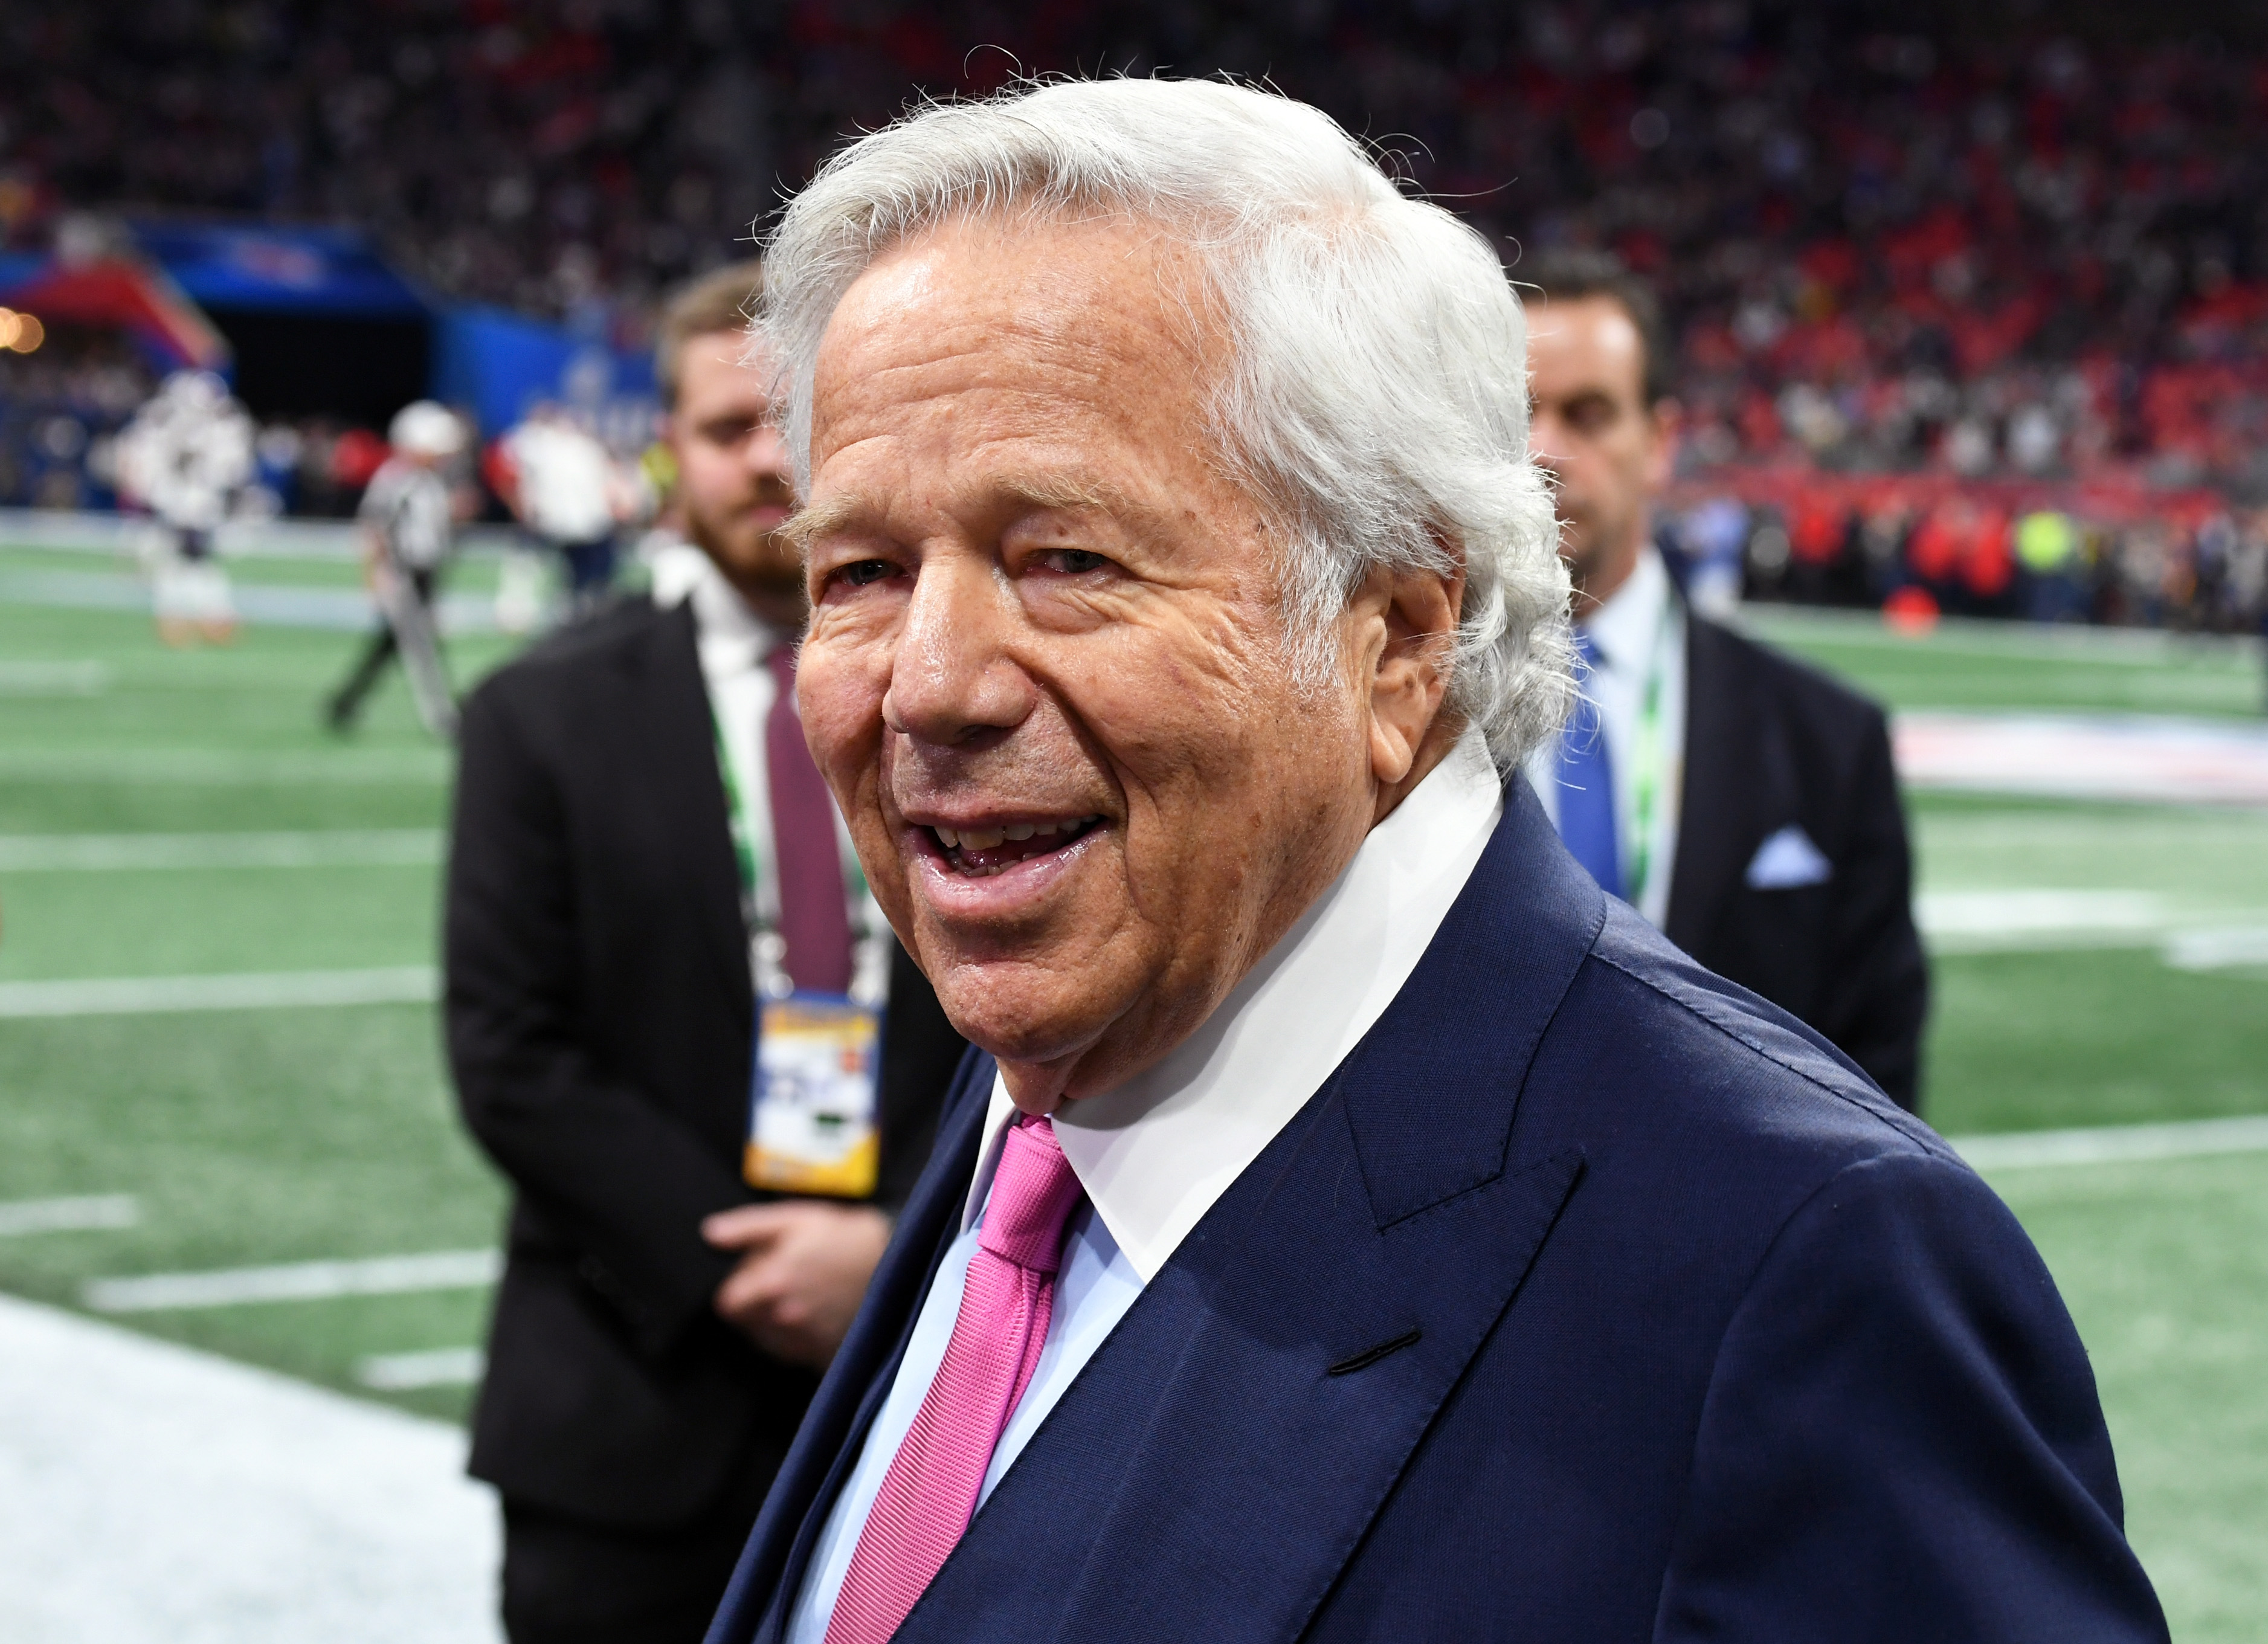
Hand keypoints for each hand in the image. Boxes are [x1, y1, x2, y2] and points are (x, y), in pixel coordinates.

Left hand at [702, 1201, 892, 1369]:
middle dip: (756, 1303)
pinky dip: (798, 1338)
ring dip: (774, 1321)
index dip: (737, 1287)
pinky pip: (795, 1352)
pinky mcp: (824, 1354)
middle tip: (784, 1280)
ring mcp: (805, 1339)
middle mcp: (784, 1317)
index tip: (753, 1276)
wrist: (896, 1261)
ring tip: (803, 1295)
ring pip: (769, 1339)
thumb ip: (747, 1228)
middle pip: (746, 1323)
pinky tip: (817, 1314)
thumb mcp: (794, 1219)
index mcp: (771, 1283)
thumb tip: (710, 1234)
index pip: (727, 1304)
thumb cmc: (844, 1237)